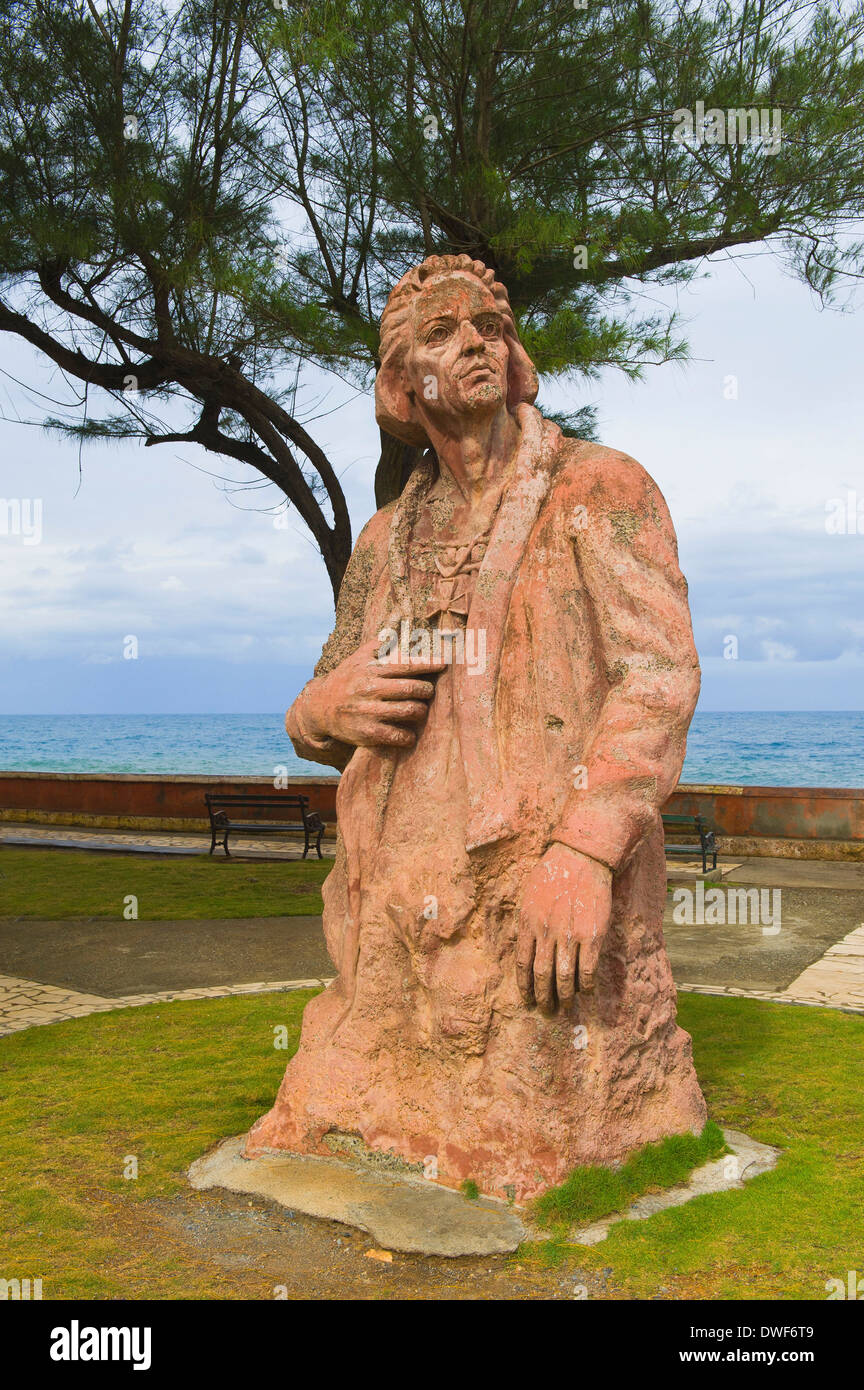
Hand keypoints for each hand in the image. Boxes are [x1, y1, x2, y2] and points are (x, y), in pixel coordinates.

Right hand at [295, 635, 447, 750]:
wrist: (320, 706)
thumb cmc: (348, 678)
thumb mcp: (360, 656)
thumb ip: (382, 639)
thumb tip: (399, 614)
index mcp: (371, 669)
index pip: (405, 664)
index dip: (428, 664)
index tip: (444, 664)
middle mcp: (370, 689)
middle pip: (411, 689)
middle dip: (427, 690)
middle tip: (429, 691)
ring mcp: (368, 712)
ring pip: (408, 712)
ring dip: (420, 711)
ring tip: (420, 709)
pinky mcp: (366, 733)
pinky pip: (396, 736)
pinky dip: (408, 736)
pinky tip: (410, 733)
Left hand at [516, 844, 612, 1010]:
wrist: (581, 857)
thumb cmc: (552, 872)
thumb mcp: (528, 894)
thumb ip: (526, 921)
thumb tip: (524, 945)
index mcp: (527, 923)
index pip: (522, 964)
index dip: (524, 986)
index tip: (527, 999)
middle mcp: (546, 932)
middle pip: (541, 975)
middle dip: (543, 997)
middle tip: (546, 1010)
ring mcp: (569, 935)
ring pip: (564, 977)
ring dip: (564, 995)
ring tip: (564, 1005)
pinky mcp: (592, 935)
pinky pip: (587, 969)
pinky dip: (586, 984)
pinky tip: (586, 991)